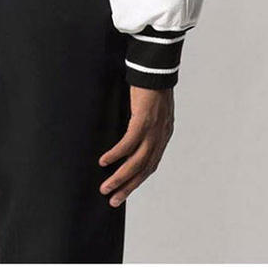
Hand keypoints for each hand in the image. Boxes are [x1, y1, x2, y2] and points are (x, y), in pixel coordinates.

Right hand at [98, 86, 174, 206]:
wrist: (157, 67)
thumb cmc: (151, 84)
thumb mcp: (151, 109)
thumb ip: (144, 123)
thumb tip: (130, 134)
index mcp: (163, 134)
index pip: (151, 164)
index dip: (138, 180)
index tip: (124, 191)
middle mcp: (161, 135)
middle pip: (144, 169)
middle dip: (128, 187)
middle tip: (113, 200)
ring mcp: (154, 129)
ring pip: (136, 161)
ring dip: (120, 177)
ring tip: (106, 187)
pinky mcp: (143, 119)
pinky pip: (128, 143)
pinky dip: (116, 154)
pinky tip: (104, 162)